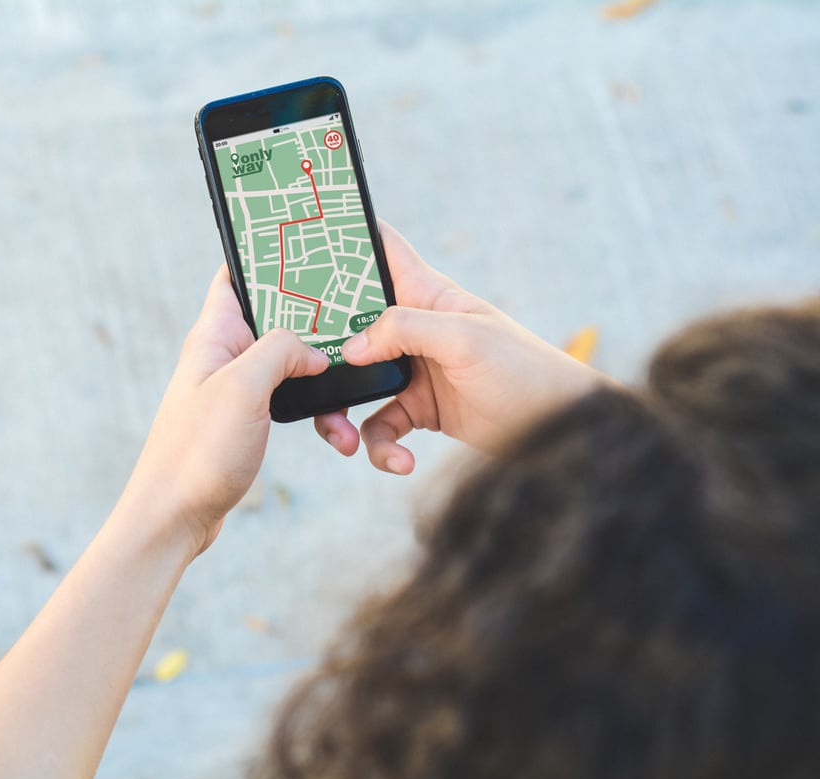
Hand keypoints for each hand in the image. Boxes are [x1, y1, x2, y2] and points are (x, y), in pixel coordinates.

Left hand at [119, 267, 328, 556]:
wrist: (174, 517)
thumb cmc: (197, 452)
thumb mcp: (243, 388)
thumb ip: (280, 351)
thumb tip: (313, 350)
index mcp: (214, 335)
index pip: (237, 275)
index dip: (267, 255)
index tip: (308, 244)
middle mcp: (224, 355)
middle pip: (277, 317)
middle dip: (316, 319)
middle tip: (355, 318)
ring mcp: (236, 388)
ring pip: (291, 364)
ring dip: (322, 377)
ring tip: (350, 394)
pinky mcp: (247, 420)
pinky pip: (290, 401)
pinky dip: (316, 412)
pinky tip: (336, 432)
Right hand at [315, 221, 608, 472]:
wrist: (560, 431)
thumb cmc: (524, 371)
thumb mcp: (465, 339)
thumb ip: (405, 330)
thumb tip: (350, 347)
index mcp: (427, 295)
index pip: (382, 251)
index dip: (346, 238)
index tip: (304, 237)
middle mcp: (414, 329)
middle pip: (350, 325)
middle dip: (322, 346)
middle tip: (299, 368)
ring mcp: (413, 370)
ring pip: (354, 384)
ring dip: (341, 414)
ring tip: (344, 441)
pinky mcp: (419, 411)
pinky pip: (380, 427)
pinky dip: (381, 447)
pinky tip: (400, 461)